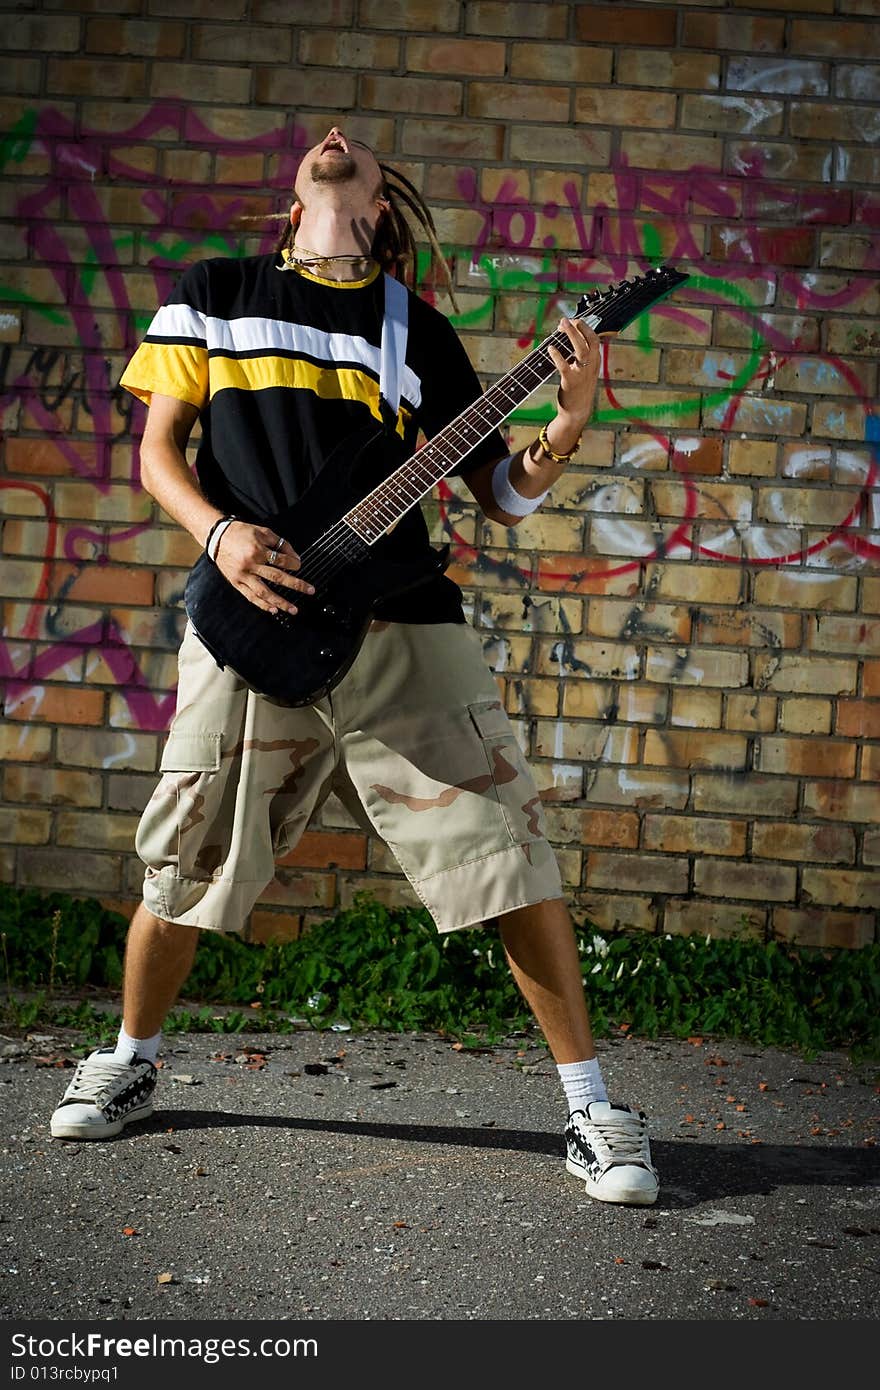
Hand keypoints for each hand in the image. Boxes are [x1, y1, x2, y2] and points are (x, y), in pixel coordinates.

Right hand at [212, 521, 313, 615]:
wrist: (217, 537)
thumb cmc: (240, 533)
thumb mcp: (262, 532)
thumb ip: (280, 543)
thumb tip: (295, 556)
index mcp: (257, 550)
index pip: (281, 560)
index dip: (293, 563)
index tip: (299, 565)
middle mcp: (250, 565)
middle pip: (277, 577)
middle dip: (296, 585)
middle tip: (310, 590)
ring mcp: (243, 576)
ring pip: (264, 592)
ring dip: (280, 602)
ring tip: (293, 609)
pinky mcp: (236, 583)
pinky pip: (251, 597)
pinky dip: (263, 605)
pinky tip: (273, 610)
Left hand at [546, 318, 600, 441]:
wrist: (577, 412)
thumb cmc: (578, 391)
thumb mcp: (585, 372)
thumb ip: (580, 357)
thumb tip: (568, 340)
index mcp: (595, 363)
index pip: (595, 340)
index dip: (585, 328)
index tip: (575, 321)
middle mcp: (591, 366)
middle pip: (589, 341)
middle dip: (579, 327)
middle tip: (567, 319)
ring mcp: (582, 374)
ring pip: (580, 349)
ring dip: (571, 335)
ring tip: (561, 326)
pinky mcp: (571, 382)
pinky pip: (564, 366)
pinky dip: (557, 355)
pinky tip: (550, 348)